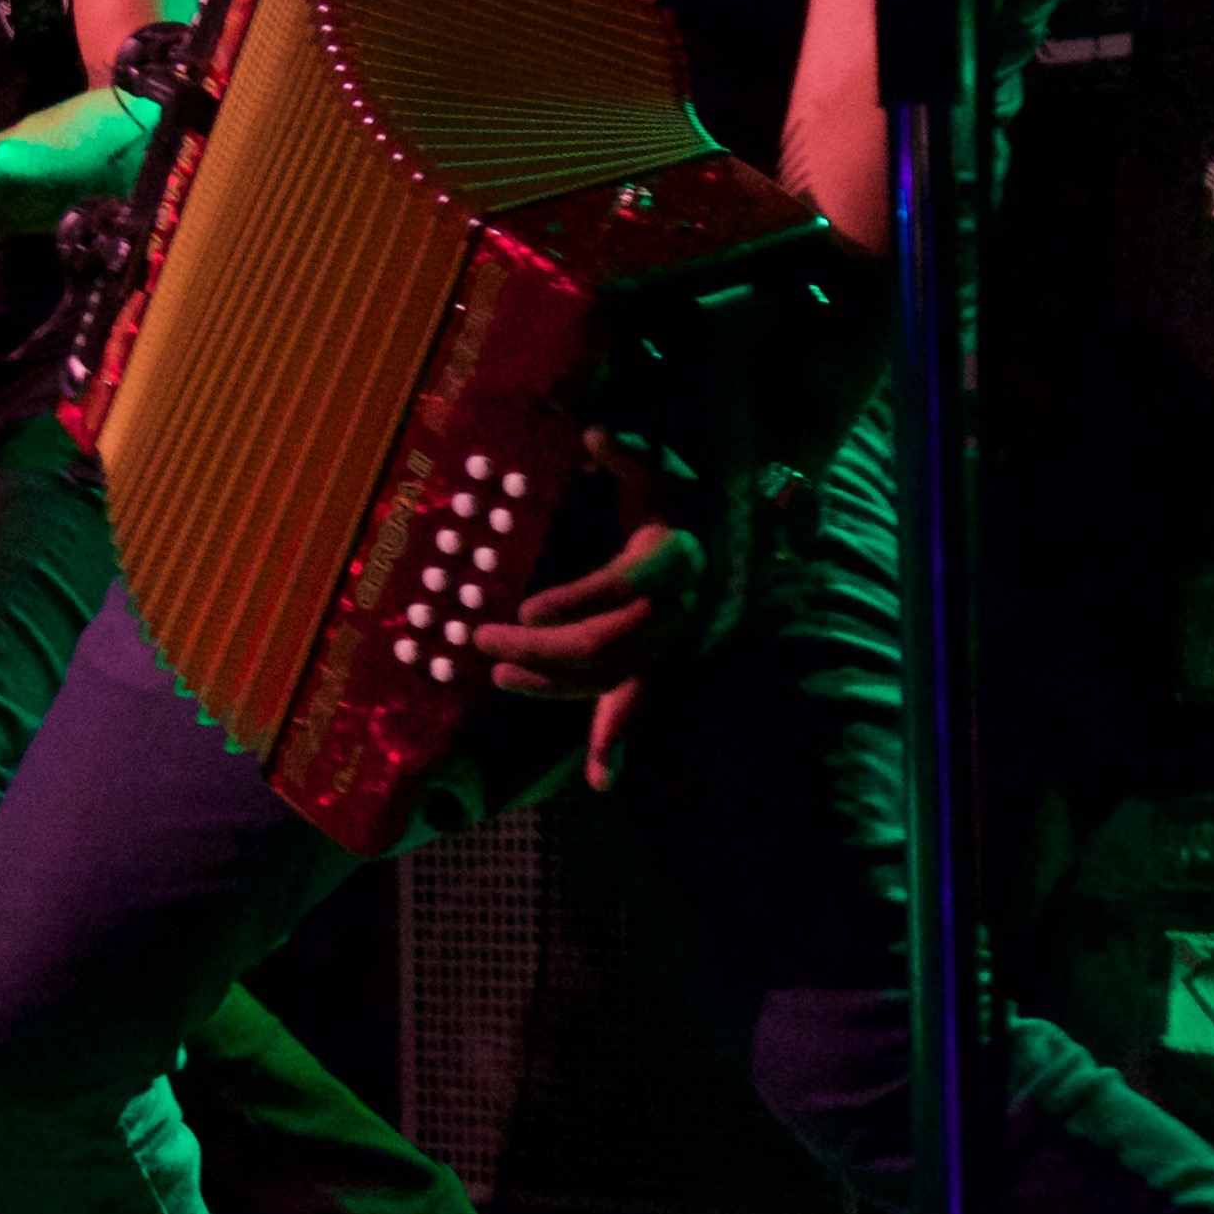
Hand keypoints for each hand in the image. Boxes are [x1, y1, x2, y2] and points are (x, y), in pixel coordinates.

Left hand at [469, 427, 710, 738]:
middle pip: (605, 643)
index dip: (576, 599)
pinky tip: (601, 781)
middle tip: (482, 635)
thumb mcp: (659, 464)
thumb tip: (593, 432)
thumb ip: (628, 450)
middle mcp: (674, 608)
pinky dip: (617, 742)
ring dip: (552, 684)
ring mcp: (667, 642)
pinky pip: (635, 704)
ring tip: (497, 672)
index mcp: (673, 557)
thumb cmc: (680, 495)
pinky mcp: (657, 661)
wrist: (730, 535)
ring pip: (608, 676)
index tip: (527, 606)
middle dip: (541, 648)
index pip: (622, 585)